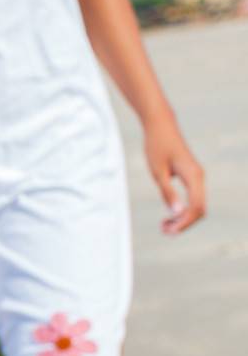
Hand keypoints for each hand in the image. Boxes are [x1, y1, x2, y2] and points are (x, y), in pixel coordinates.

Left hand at [143, 114, 205, 233]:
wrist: (160, 125)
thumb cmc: (156, 146)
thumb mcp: (158, 172)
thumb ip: (168, 192)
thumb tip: (177, 213)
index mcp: (193, 176)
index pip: (196, 207)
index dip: (184, 222)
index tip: (169, 230)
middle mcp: (199, 177)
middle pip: (200, 209)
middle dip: (184, 223)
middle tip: (164, 230)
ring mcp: (197, 177)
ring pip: (198, 205)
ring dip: (183, 218)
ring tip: (164, 225)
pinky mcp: (192, 177)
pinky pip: (193, 198)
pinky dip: (183, 209)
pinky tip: (169, 214)